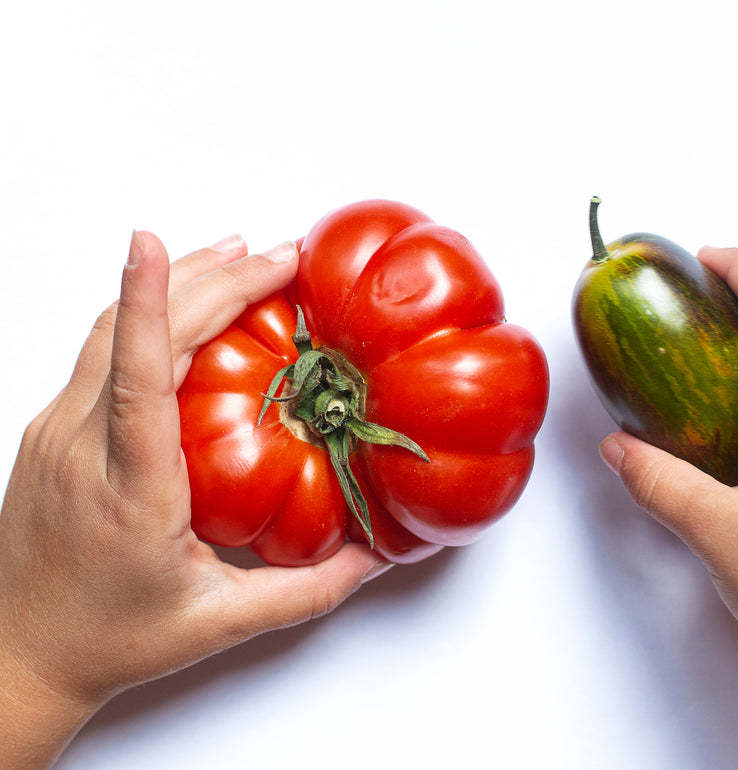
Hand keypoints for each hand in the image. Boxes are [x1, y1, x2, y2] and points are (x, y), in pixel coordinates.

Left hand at [0, 232, 389, 768]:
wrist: (16, 658)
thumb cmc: (110, 642)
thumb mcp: (218, 624)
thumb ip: (308, 591)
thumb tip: (377, 556)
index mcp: (127, 487)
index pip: (137, 376)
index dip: (147, 302)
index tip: (150, 241)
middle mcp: (80, 446)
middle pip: (135, 334)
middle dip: (210, 279)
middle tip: (281, 255)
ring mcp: (57, 432)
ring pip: (109, 330)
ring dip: (175, 283)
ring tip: (239, 253)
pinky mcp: (53, 430)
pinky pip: (101, 351)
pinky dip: (148, 311)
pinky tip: (188, 303)